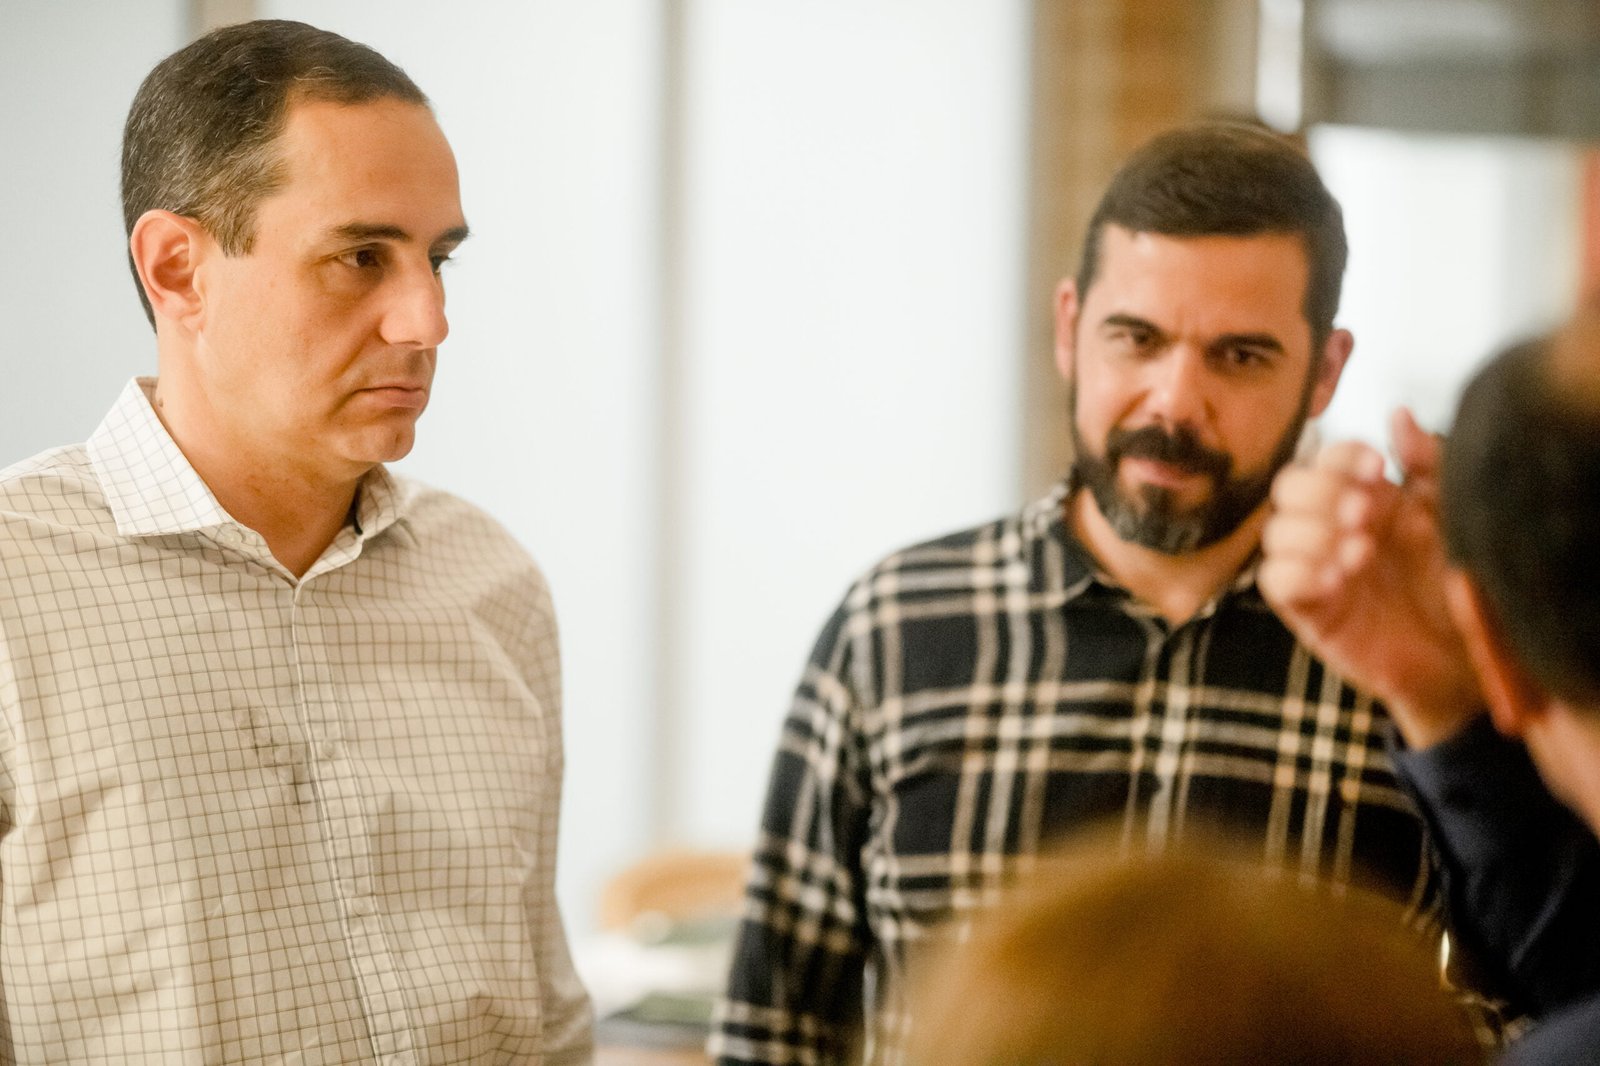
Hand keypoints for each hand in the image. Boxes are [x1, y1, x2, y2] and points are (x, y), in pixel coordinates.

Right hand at [1260, 409, 1483, 747]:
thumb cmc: (1461, 582)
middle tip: (1364, 513)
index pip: (1327, 457)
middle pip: (1289, 487)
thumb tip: (1398, 414)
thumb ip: (1428, 463)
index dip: (1341, 456)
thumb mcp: (1454, 513)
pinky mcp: (1309, 611)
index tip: (1375, 467)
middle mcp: (1333, 527)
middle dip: (1321, 493)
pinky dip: (1299, 574)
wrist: (1471, 655)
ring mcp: (1316, 568)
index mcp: (1366, 497)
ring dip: (1312, 534)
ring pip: (1274, 532)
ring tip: (1360, 553)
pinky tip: (1340, 581)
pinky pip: (1275, 582)